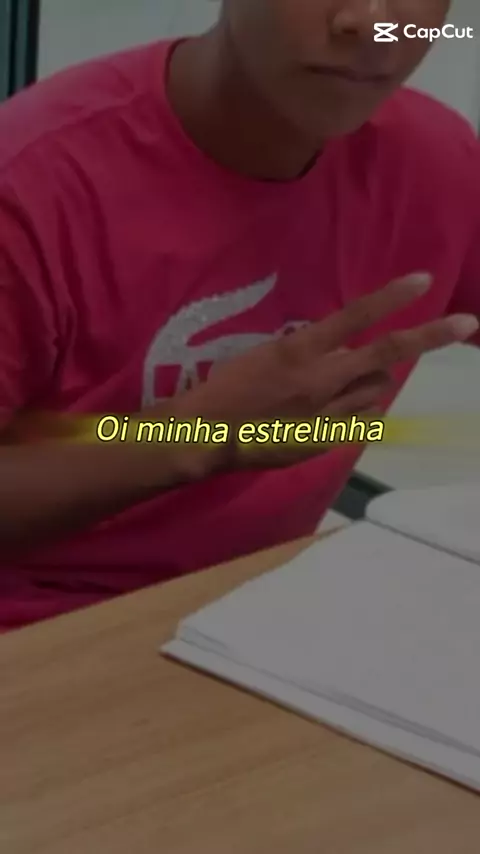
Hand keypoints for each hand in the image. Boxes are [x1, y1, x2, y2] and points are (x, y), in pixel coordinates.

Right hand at [169, 272, 478, 470]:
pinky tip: (340, 409)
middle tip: (466, 324)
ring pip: (376, 388)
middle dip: (429, 338)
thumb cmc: (225, 388)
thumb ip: (304, 352)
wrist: (207, 435)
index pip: (354, 317)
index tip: (424, 279)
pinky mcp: (325, 439)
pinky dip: (359, 409)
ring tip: (353, 379)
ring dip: (375, 378)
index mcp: (298, 351)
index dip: (391, 297)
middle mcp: (319, 379)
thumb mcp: (263, 356)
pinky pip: (360, 419)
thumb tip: (337, 349)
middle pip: (386, 356)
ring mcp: (326, 413)